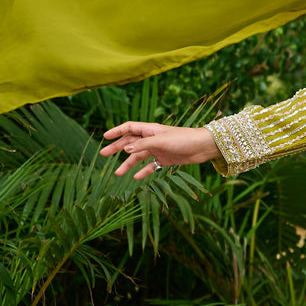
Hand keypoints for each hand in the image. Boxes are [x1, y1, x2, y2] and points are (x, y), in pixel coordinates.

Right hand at [101, 121, 220, 178]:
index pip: (129, 128)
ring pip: (139, 156)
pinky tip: (136, 177)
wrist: (203, 147)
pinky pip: (151, 166)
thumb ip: (144, 145)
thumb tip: (126, 149)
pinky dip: (143, 171)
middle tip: (103, 155)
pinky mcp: (166, 159)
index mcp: (150, 129)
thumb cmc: (184, 139)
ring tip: (117, 173)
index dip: (117, 131)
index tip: (104, 137)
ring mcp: (158, 149)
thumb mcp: (161, 141)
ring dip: (128, 164)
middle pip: (130, 143)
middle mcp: (152, 139)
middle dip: (116, 148)